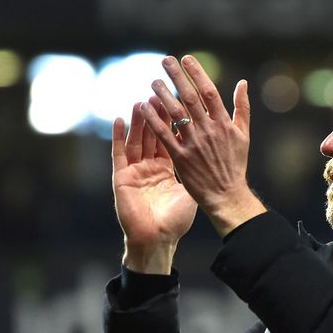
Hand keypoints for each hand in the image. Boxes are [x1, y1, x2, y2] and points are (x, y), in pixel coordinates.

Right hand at [112, 99, 197, 273]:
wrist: (157, 240)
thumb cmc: (176, 221)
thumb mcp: (190, 191)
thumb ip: (197, 172)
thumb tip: (214, 157)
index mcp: (168, 169)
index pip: (171, 139)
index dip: (174, 122)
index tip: (179, 101)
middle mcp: (151, 166)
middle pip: (153, 135)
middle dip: (156, 114)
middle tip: (160, 92)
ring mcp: (135, 171)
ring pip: (137, 139)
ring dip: (139, 120)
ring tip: (142, 100)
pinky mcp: (122, 178)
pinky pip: (119, 154)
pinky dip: (119, 137)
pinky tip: (118, 120)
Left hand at [140, 55, 265, 236]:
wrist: (227, 195)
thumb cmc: (235, 165)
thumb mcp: (244, 135)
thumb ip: (242, 107)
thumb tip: (242, 83)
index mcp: (224, 123)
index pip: (209, 92)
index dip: (197, 73)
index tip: (186, 59)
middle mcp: (208, 130)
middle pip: (189, 98)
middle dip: (176, 77)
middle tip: (165, 60)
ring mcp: (193, 143)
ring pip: (175, 113)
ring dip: (162, 95)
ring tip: (153, 81)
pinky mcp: (180, 157)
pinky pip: (164, 134)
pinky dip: (154, 119)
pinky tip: (144, 106)